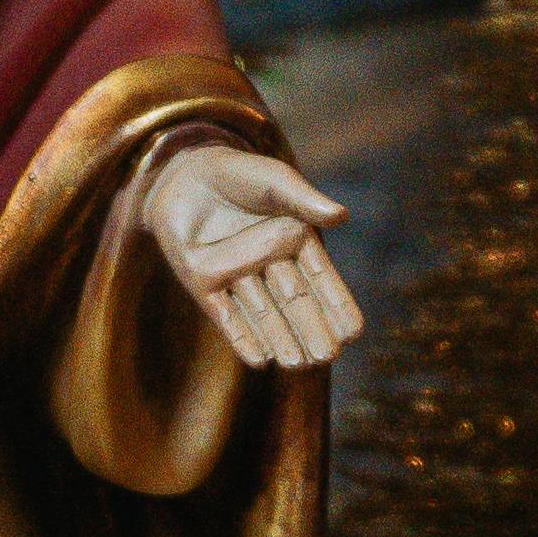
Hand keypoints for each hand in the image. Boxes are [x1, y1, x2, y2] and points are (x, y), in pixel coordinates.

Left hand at [146, 140, 359, 371]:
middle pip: (294, 301)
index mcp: (294, 242)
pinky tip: (259, 360)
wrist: (184, 173)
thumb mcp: (274, 180)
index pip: (320, 278)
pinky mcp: (203, 284)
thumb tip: (340, 216)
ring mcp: (235, 277)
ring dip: (280, 339)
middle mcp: (267, 264)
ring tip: (298, 364)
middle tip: (328, 355)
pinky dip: (241, 337)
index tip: (354, 331)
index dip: (336, 304)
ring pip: (263, 314)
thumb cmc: (237, 173)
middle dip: (312, 329)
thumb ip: (303, 199)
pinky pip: (224, 315)